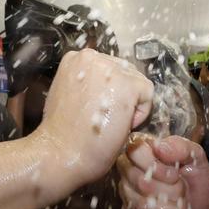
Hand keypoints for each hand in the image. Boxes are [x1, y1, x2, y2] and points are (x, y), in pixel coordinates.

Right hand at [35, 49, 153, 190]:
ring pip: (137, 82)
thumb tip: (107, 86)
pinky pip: (147, 93)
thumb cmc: (64, 132)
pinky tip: (118, 125)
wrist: (61, 152)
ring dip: (130, 104)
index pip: (109, 68)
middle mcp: (92, 56)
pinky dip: (140, 113)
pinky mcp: (127, 85)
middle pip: (125, 71)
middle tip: (104, 119)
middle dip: (121, 95)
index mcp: (76, 57)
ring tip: (109, 122)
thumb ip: (87, 81)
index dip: (108, 91)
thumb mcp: (69, 93)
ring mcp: (110, 68)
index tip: (95, 110)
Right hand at [117, 135, 208, 208]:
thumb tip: (159, 147)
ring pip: (143, 208)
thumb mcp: (197, 159)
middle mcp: (129, 172)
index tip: (176, 174)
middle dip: (171, 191)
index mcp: (141, 150)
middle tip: (182, 192)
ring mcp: (128, 198)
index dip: (158, 167)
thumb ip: (181, 147)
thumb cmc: (198, 183)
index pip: (136, 152)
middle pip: (141, 183)